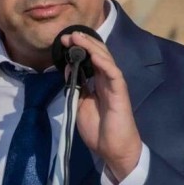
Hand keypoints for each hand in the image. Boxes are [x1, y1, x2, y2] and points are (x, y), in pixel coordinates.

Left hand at [62, 31, 141, 181]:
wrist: (113, 149)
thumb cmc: (98, 130)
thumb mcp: (80, 105)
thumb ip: (75, 87)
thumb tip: (68, 68)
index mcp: (97, 83)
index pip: (89, 60)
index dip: (77, 49)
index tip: (63, 42)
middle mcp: (106, 80)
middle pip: (97, 55)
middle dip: (82, 43)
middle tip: (67, 35)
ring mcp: (114, 85)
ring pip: (105, 59)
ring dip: (91, 47)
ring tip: (77, 38)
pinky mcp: (120, 92)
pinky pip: (113, 73)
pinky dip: (104, 62)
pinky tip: (94, 54)